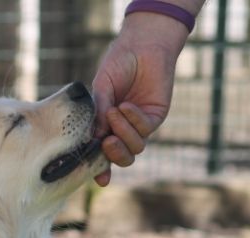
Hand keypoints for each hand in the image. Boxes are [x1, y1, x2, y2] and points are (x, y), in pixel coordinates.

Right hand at [91, 13, 188, 185]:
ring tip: (115, 111)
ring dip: (123, 133)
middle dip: (114, 156)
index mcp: (105, 126)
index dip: (100, 169)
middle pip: (123, 158)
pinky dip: (134, 120)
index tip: (100, 180)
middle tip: (106, 142)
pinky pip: (145, 129)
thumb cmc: (117, 65)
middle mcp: (123, 130)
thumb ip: (98, 113)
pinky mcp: (155, 116)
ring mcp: (140, 125)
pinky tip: (127, 105)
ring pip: (135, 147)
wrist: (141, 46)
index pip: (102, 153)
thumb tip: (94, 139)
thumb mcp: (101, 90)